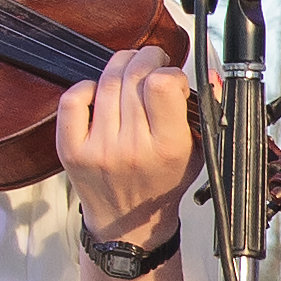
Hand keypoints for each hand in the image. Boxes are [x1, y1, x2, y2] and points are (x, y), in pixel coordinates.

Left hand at [57, 38, 197, 248]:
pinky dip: (86, 86)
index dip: (169, 71)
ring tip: (129, 71)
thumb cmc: (162, 184)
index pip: (162, 85)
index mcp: (167, 148)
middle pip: (134, 75)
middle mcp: (132, 148)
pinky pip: (73, 100)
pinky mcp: (72, 149)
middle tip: (151, 60)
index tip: (172, 79)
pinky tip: (99, 92)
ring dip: (120, 66)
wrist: (127, 222)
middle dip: (146, 57)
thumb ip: (206, 112)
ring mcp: (98, 148)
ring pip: (106, 82)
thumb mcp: (197, 152)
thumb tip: (209, 75)